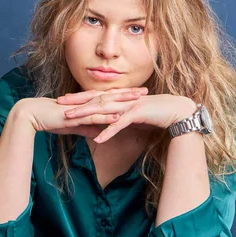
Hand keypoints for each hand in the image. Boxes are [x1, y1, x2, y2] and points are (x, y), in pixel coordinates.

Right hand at [16, 87, 148, 138]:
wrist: (33, 115)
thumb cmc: (50, 119)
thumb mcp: (73, 125)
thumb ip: (86, 127)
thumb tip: (98, 131)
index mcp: (86, 102)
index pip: (108, 96)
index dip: (124, 94)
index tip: (139, 93)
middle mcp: (85, 101)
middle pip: (111, 96)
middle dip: (129, 94)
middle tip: (146, 91)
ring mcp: (81, 107)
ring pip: (106, 104)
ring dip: (122, 102)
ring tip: (138, 101)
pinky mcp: (75, 115)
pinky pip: (94, 116)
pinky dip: (107, 117)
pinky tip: (118, 117)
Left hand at [57, 91, 196, 143]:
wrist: (177, 110)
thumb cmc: (156, 112)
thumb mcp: (135, 113)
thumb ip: (121, 116)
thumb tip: (110, 121)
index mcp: (120, 97)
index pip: (95, 96)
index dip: (79, 97)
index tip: (63, 99)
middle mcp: (122, 99)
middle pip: (94, 100)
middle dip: (76, 102)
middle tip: (58, 104)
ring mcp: (129, 105)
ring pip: (103, 109)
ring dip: (86, 114)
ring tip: (70, 118)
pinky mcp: (137, 114)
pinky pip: (119, 124)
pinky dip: (108, 131)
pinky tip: (97, 140)